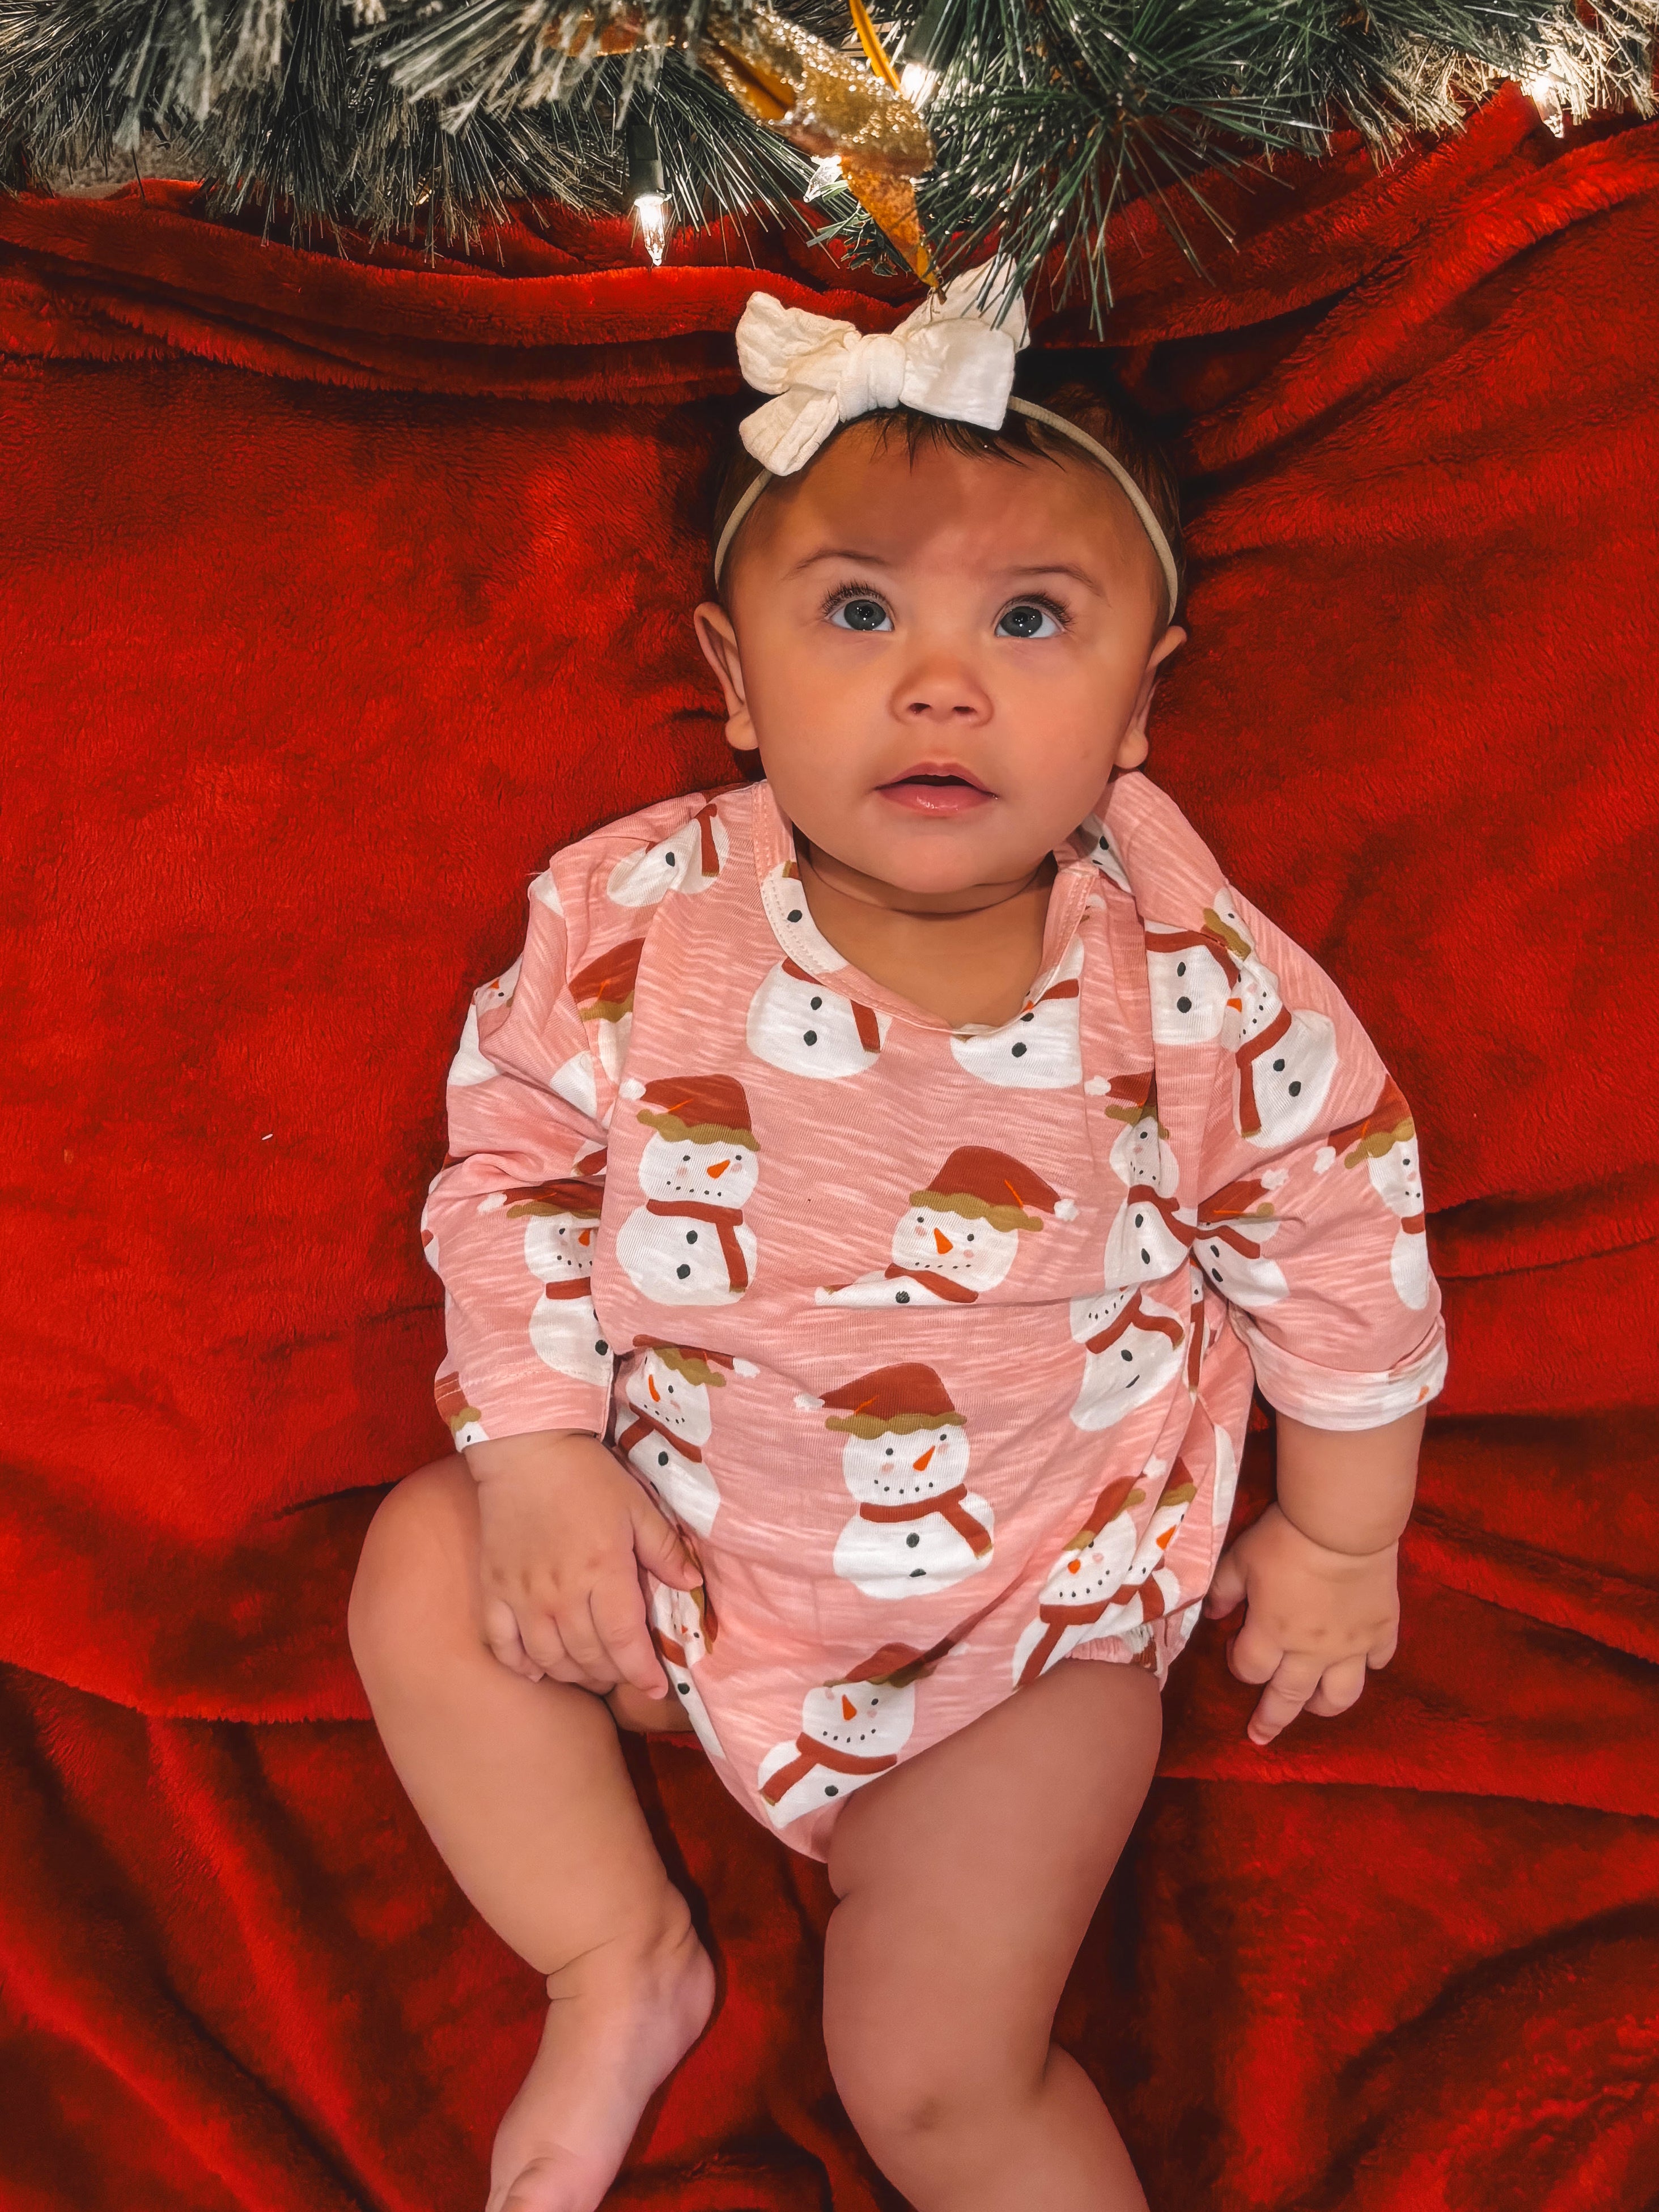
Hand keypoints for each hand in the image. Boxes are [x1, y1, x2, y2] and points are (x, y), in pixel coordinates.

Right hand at [465, 1431, 703, 1699]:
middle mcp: (561, 1594)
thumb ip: (664, 1549)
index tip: (656, 1687)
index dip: (641, 1672)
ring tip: (591, 1671)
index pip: (624, 1641)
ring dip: (574, 1674)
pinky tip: (538, 1668)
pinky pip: (503, 1646)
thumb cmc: (588, 1477)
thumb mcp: (638, 1506)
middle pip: (588, 1657)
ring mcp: (522, 1597)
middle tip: (625, 1672)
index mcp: (603, 1572)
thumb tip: (691, 1585)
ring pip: (549, 1659)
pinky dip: (521, 1665)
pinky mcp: (493, 1591)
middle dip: (613, 1674)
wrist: (526, 1451)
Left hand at [1202, 1502, 1399, 1746]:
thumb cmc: (1285, 1538)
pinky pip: (1379, 1661)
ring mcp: (1351, 1646)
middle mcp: (1311, 1651)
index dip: (1237, 1665)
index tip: (1234, 1651)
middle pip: (1288, 1698)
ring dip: (1323, 1706)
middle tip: (1260, 1737)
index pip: (1249, 1669)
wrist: (1343, 1525)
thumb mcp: (1240, 1559)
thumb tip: (1211, 1615)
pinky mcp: (1382, 1631)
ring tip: (1315, 1707)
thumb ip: (1223, 1591)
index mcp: (1272, 1633)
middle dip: (1271, 1719)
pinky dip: (1370, 1665)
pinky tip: (1363, 1662)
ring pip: (1340, 1695)